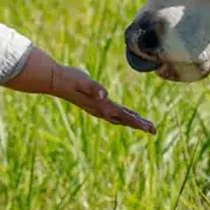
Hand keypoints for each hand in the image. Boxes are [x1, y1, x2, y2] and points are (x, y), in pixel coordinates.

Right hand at [4, 48, 155, 134]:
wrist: (56, 79)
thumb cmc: (70, 79)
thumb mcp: (83, 81)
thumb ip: (94, 88)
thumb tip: (104, 94)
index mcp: (101, 105)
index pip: (123, 116)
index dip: (137, 122)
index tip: (149, 128)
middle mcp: (100, 109)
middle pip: (124, 120)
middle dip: (139, 125)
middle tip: (153, 130)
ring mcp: (97, 107)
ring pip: (119, 118)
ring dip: (132, 121)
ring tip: (145, 125)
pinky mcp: (95, 102)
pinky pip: (113, 112)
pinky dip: (123, 115)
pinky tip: (127, 114)